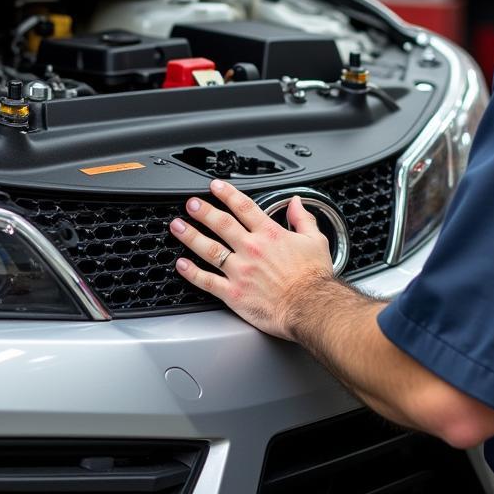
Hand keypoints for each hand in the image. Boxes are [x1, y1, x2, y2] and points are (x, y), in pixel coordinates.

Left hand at [169, 179, 334, 338]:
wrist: (311, 307)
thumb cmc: (314, 278)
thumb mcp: (315, 240)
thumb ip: (304, 218)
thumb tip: (296, 203)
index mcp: (269, 234)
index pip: (243, 207)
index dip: (227, 193)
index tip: (215, 186)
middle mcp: (251, 249)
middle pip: (221, 224)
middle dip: (203, 211)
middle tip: (190, 203)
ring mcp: (240, 271)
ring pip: (209, 249)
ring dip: (190, 236)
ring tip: (177, 226)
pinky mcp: (234, 293)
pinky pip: (208, 281)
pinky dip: (192, 273)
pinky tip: (181, 265)